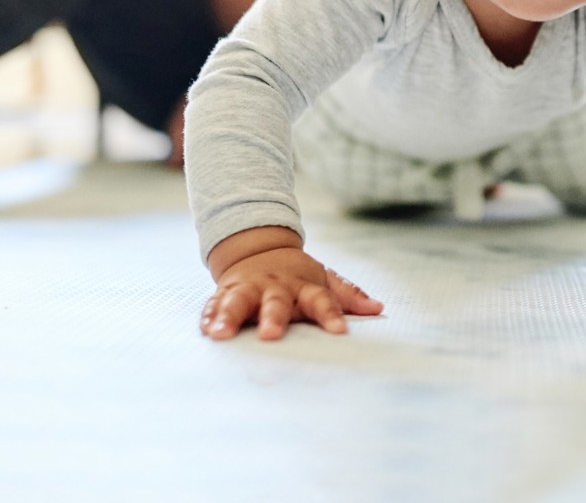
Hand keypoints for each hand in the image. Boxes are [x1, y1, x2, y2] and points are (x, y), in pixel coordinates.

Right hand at [201, 245, 383, 340]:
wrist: (258, 250)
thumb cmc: (296, 275)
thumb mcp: (323, 279)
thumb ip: (348, 295)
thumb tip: (378, 308)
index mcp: (303, 285)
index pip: (321, 299)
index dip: (331, 315)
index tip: (340, 332)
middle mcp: (275, 287)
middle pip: (276, 302)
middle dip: (273, 318)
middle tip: (271, 336)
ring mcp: (248, 289)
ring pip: (238, 302)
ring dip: (229, 317)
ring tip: (221, 335)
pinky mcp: (225, 293)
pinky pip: (214, 304)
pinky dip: (210, 316)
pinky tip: (206, 330)